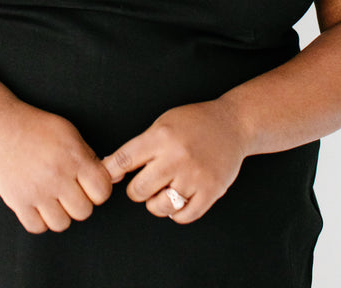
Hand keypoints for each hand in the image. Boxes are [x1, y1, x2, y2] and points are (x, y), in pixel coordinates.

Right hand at [0, 99, 112, 233]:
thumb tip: (115, 177)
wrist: (1, 125)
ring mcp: (36, 191)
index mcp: (73, 157)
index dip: (99, 190)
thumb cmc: (37, 127)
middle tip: (70, 191)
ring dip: (60, 214)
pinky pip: (37, 227)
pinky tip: (38, 205)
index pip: (102, 191)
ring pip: (62, 224)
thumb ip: (90, 156)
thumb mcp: (70, 133)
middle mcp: (56, 176)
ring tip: (53, 199)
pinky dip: (40, 220)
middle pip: (83, 211)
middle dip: (80, 203)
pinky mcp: (17, 201)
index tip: (90, 185)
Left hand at [102, 99, 247, 223]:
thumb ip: (140, 146)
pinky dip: (177, 213)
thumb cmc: (194, 123)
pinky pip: (184, 216)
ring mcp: (194, 176)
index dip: (111, 172)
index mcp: (161, 136)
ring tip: (163, 192)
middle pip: (138, 190)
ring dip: (156, 204)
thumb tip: (111, 168)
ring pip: (159, 207)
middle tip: (144, 184)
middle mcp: (176, 157)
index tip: (108, 178)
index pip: (124, 160)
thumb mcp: (163, 123)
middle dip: (136, 191)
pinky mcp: (211, 191)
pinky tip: (179, 199)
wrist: (232, 125)